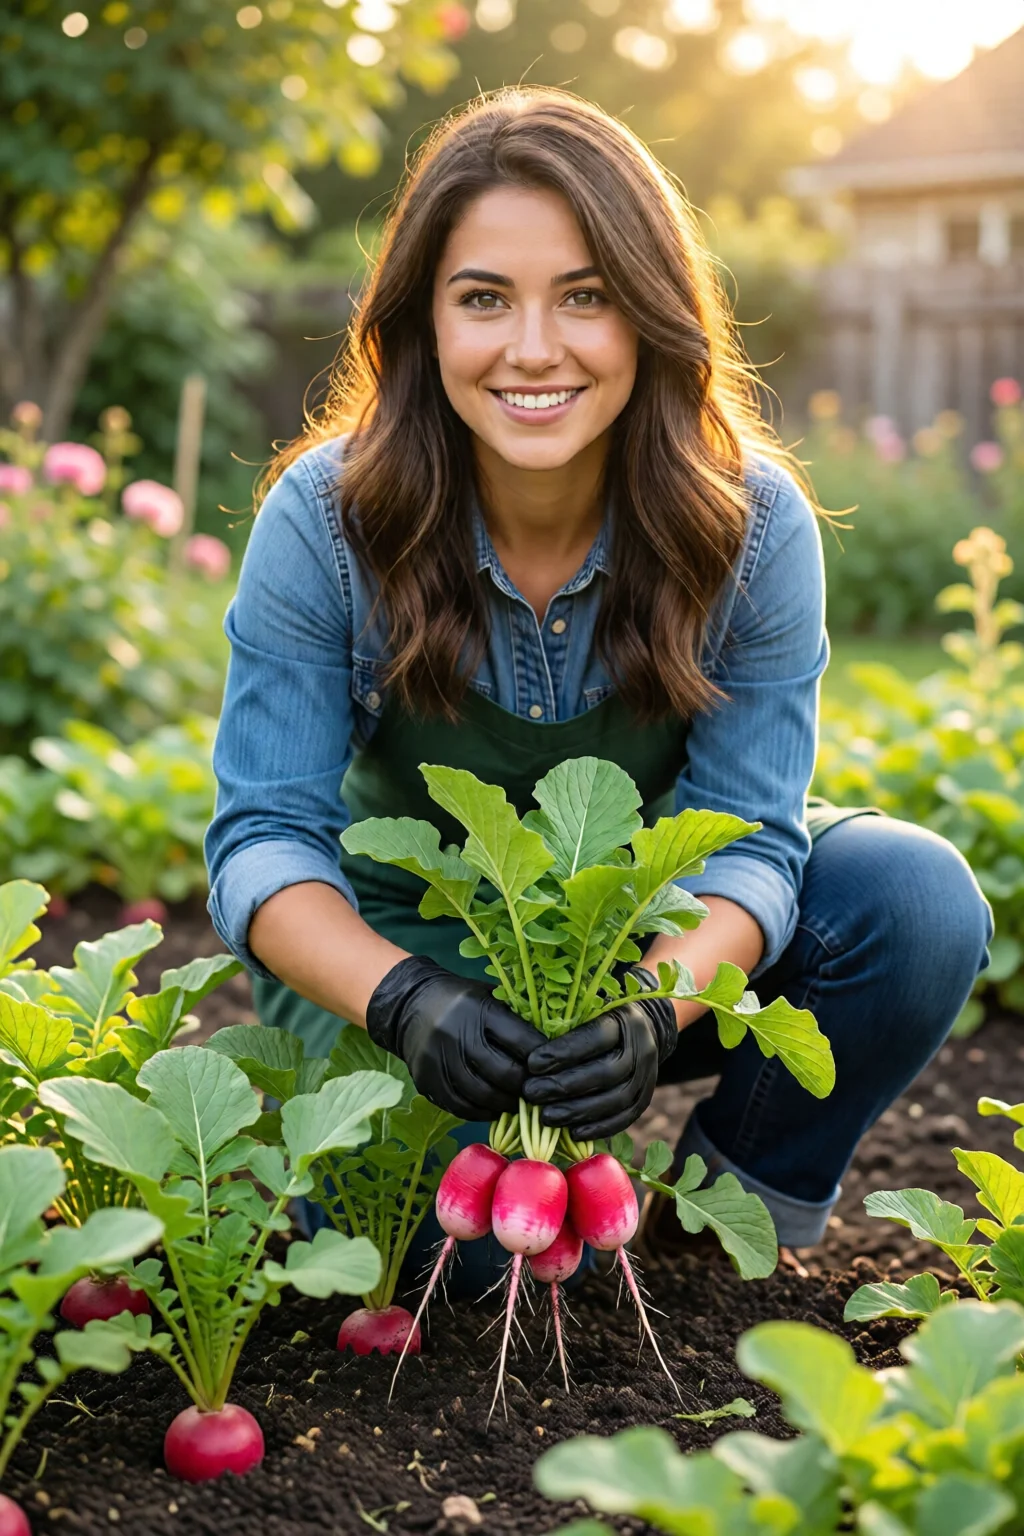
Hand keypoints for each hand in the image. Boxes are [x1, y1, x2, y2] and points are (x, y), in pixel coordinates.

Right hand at [365, 955, 544, 1119]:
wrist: (410, 1006)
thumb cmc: (462, 1001)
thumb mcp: (490, 997)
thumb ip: (517, 1020)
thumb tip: (553, 1049)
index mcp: (480, 1010)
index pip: (522, 1041)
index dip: (542, 1059)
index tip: (554, 1067)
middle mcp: (458, 1035)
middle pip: (504, 1073)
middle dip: (527, 1086)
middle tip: (539, 1092)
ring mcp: (440, 1061)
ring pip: (484, 1096)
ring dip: (507, 1104)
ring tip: (519, 1103)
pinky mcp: (428, 1082)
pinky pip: (462, 1107)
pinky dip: (483, 1112)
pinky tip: (495, 1108)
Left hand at [522, 967, 678, 1137]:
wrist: (644, 1029)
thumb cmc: (600, 1017)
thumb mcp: (589, 1008)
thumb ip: (566, 1019)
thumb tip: (528, 1038)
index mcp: (625, 1019)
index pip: (595, 1037)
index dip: (563, 1052)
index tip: (531, 1063)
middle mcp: (641, 1048)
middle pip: (606, 1072)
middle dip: (565, 1086)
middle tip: (531, 1093)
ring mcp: (647, 1076)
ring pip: (615, 1099)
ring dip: (578, 1111)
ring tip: (546, 1116)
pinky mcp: (645, 1099)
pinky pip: (624, 1118)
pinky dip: (598, 1128)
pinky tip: (572, 1132)